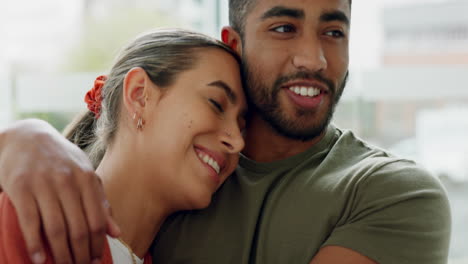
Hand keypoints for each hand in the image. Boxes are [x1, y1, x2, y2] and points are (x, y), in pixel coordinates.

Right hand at [0, 119, 119, 263]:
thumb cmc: (61, 159)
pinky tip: (39, 259)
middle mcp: (67, 181)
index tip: (95, 260)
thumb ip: (101, 202)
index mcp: (87, 178)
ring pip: (56, 229)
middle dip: (80, 254)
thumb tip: (116, 232)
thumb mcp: (85, 173)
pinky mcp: (20, 188)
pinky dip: (35, 245)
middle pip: (78, 228)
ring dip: (60, 254)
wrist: (27, 136)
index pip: (97, 220)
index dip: (97, 244)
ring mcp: (43, 184)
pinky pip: (30, 222)